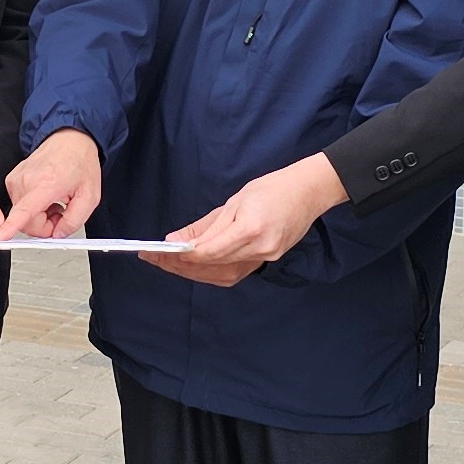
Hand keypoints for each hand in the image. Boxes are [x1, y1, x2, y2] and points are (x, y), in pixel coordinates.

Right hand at [1, 129, 103, 240]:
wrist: (69, 139)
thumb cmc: (79, 162)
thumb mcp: (90, 196)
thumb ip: (74, 221)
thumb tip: (58, 234)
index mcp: (47, 184)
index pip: (24, 210)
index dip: (11, 226)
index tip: (1, 236)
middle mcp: (27, 180)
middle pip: (27, 222)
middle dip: (45, 226)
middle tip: (61, 214)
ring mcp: (16, 179)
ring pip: (23, 215)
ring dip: (40, 215)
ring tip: (55, 200)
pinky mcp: (12, 180)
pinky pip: (19, 205)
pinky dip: (33, 206)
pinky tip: (45, 195)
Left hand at [159, 154, 345, 288]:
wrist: (309, 192)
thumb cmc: (272, 188)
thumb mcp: (234, 200)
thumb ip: (205, 225)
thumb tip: (175, 240)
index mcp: (251, 228)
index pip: (208, 251)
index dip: (181, 255)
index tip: (157, 252)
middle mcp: (259, 248)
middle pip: (212, 266)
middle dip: (180, 265)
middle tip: (154, 259)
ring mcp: (267, 258)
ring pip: (221, 275)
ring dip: (193, 272)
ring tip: (169, 264)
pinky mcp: (269, 261)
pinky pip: (234, 273)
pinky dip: (211, 272)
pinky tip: (195, 267)